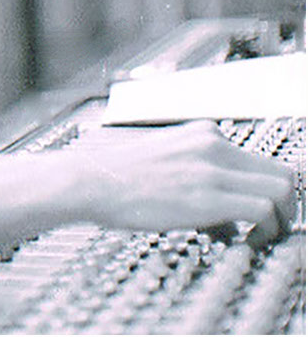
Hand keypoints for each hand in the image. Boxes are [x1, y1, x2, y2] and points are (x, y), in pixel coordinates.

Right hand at [72, 120, 294, 245]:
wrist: (91, 181)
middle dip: (284, 204)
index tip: (260, 211)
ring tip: (261, 236)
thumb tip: (222, 215)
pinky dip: (265, 230)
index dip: (267, 189)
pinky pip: (262, 210)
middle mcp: (213, 144)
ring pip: (281, 189)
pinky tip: (245, 241)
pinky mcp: (209, 195)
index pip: (259, 159)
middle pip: (280, 172)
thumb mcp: (164, 161)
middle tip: (271, 226)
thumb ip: (197, 176)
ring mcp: (212, 168)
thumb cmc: (117, 177)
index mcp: (202, 134)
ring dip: (280, 218)